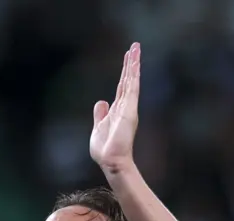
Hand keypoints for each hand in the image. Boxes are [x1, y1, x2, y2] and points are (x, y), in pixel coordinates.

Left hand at [89, 43, 140, 174]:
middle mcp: (125, 106)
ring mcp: (128, 107)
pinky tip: (135, 63)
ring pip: (131, 80)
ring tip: (136, 48)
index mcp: (117, 110)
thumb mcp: (98, 128)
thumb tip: (101, 101)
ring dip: (133, 64)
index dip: (125, 72)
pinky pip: (132, 88)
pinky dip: (134, 74)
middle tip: (135, 46)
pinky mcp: (130, 110)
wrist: (111, 161)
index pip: (122, 87)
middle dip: (131, 63)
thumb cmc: (105, 150)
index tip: (128, 58)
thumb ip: (100, 114)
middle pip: (128, 80)